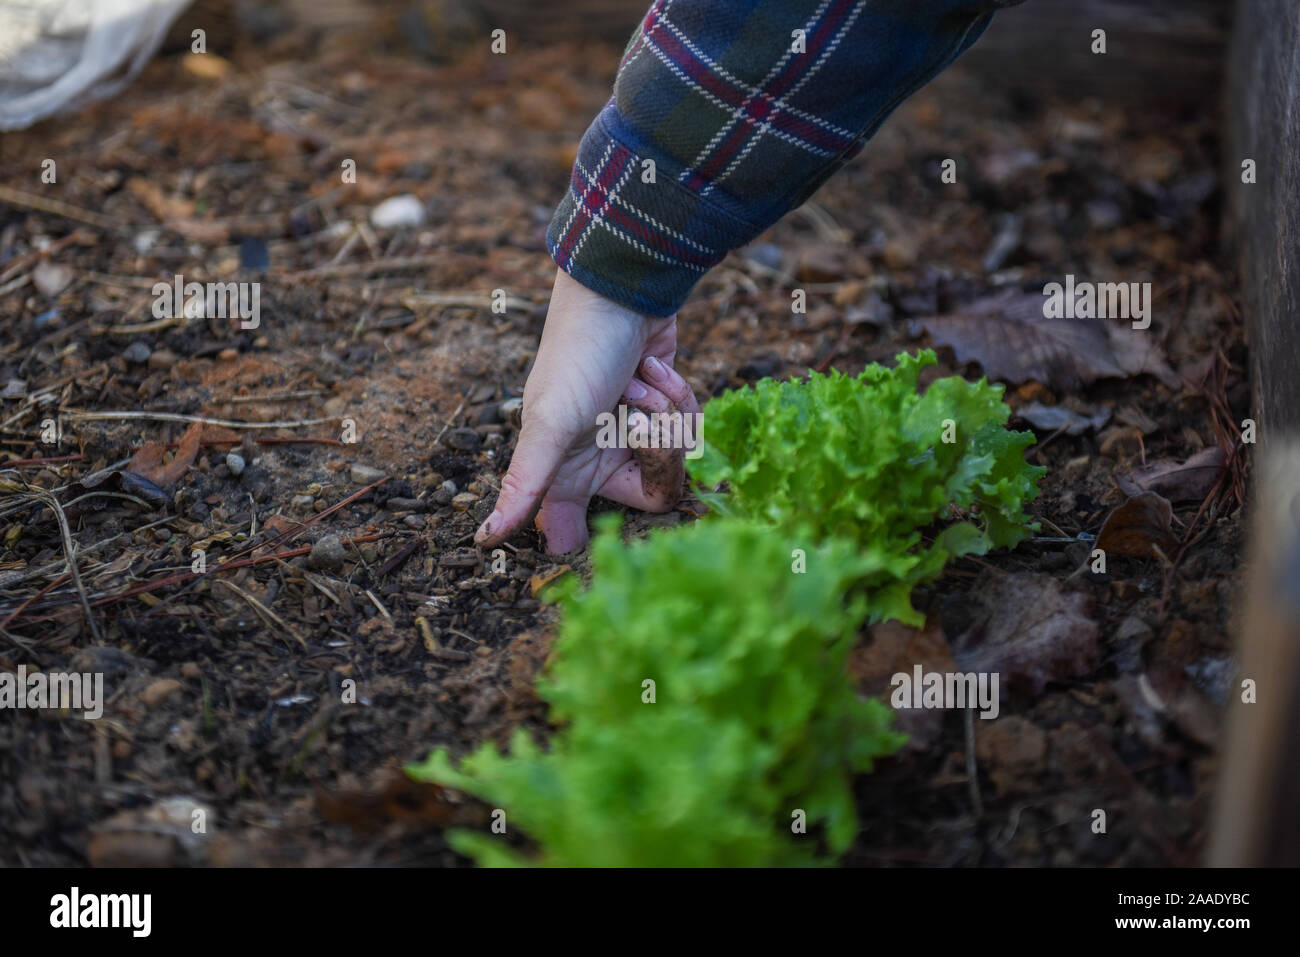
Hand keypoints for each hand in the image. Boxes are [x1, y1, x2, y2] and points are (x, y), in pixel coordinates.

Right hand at [474, 269, 699, 552]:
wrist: (621, 291)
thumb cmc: (579, 355)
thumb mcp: (551, 422)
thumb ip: (526, 482)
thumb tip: (488, 538)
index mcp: (565, 471)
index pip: (579, 533)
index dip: (594, 533)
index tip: (604, 521)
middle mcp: (599, 458)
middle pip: (656, 490)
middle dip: (653, 446)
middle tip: (634, 413)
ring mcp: (635, 433)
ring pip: (678, 455)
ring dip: (664, 410)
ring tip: (637, 381)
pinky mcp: (663, 409)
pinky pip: (689, 424)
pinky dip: (677, 392)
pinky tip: (652, 368)